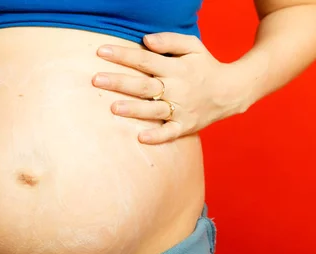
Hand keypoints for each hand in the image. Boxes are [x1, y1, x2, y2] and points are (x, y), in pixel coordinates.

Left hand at [92, 32, 232, 143]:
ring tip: (113, 108)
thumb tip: (146, 40)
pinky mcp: (185, 126)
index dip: (122, 55)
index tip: (101, 51)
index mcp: (175, 68)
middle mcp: (176, 88)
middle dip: (119, 82)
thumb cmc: (205, 66)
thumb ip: (170, 41)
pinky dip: (157, 136)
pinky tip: (141, 138)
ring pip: (153, 109)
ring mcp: (180, 109)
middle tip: (96, 80)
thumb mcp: (193, 46)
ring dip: (134, 109)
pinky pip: (170, 133)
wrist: (232, 91)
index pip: (144, 59)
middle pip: (144, 85)